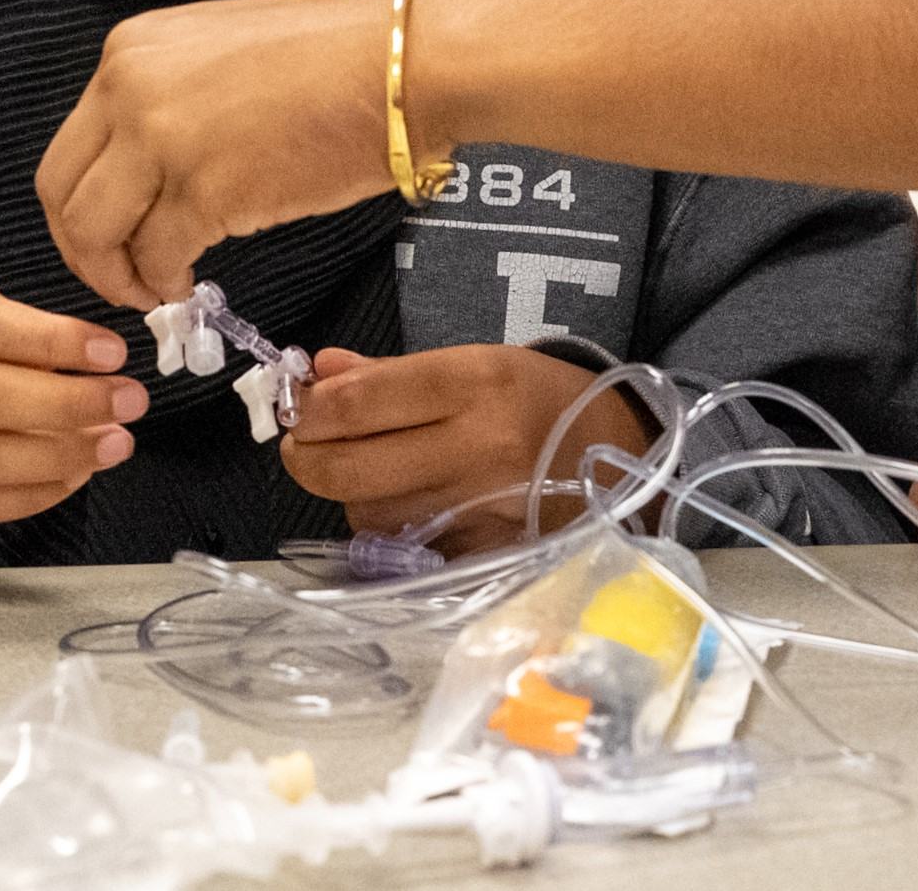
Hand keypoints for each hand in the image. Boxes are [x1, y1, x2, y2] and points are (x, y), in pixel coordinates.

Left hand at [36, 0, 409, 308]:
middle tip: (114, 276)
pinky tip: (187, 283)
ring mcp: (162, 139)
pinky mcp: (204, 190)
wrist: (400, 66)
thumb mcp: (217, 51)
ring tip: (155, 286)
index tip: (102, 234)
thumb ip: (167, 97)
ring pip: (96, 234)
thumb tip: (146, 166)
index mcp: (132, 51)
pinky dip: (165, 282)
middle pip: (64, 194)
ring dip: (119, 275)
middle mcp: (131, 88)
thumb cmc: (336, 58)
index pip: (70, 147)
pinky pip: (157, 257)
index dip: (80, 206)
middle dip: (83, 250)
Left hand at [281, 344, 653, 554]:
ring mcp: (479, 510)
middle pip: (348, 468)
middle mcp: (476, 448)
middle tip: (304, 445)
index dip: (309, 409)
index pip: (356, 404)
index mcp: (472, 384)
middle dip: (308, 457)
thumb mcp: (471, 362)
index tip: (298, 407)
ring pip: (368, 514)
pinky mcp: (483, 554)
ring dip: (349, 493)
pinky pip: (404, 545)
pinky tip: (404, 504)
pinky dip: (387, 527)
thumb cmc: (534, 398)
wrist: (619, 451)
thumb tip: (316, 374)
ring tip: (368, 470)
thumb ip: (387, 373)